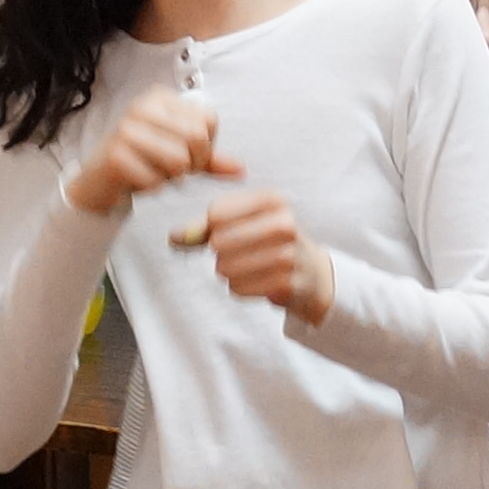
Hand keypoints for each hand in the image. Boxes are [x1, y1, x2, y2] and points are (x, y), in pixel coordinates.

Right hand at [66, 93, 227, 221]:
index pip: (208, 120)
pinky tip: (139, 181)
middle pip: (197, 138)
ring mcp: (126, 128)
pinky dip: (153, 188)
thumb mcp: (179, 155)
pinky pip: (155, 180)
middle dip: (193, 164)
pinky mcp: (116, 155)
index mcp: (161, 98)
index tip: (188, 157)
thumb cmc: (141, 161)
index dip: (207, 147)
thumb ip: (210, 160)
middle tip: (175, 171)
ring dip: (172, 178)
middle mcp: (143, 106)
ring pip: (178, 160)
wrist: (98, 179)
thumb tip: (240, 170)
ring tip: (156, 174)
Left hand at [177, 184, 340, 326]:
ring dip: (229, 272)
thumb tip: (175, 236)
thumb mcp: (245, 223)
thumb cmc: (272, 243)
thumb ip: (206, 227)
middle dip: (220, 252)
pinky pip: (238, 288)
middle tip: (239, 253)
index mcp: (273, 200)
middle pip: (218, 241)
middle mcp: (284, 223)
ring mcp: (288, 254)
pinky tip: (258, 281)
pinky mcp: (286, 283)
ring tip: (249, 268)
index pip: (216, 213)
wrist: (312, 274)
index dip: (212, 228)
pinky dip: (241, 288)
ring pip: (225, 267)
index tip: (228, 231)